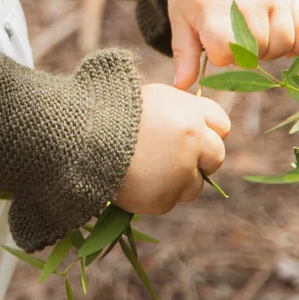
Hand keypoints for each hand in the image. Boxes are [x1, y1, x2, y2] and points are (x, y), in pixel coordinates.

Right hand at [115, 83, 229, 214]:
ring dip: (177, 181)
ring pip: (194, 185)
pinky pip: (169, 201)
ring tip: (145, 169)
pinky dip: (155, 195)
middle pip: (215, 157)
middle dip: (199, 160)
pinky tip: (133, 181)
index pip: (221, 124)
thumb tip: (197, 126)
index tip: (190, 135)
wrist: (77, 139)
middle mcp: (193, 140)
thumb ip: (177, 110)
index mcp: (189, 110)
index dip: (206, 130)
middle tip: (169, 158)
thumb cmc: (109, 111)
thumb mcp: (149, 98)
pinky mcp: (164, 198)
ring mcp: (180, 172)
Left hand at [163, 0, 298, 89]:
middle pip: (258, 52)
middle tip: (233, 38)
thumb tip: (182, 87)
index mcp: (218, 7)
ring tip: (253, 37)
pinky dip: (298, 43)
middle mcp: (250, 0)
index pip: (228, 54)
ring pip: (283, 45)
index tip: (212, 42)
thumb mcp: (181, 19)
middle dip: (245, 54)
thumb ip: (184, 54)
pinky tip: (280, 38)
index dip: (219, 55)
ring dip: (269, 50)